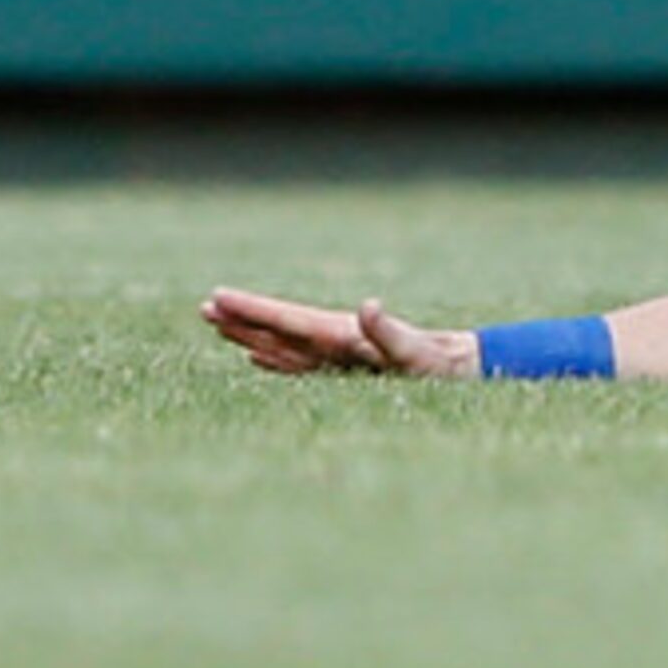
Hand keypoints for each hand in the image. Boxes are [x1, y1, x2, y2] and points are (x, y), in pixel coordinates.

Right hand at [200, 288, 479, 377]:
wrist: (462, 370)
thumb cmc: (441, 367)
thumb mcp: (418, 354)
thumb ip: (389, 333)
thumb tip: (367, 306)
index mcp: (345, 334)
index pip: (289, 320)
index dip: (254, 309)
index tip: (220, 296)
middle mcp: (337, 340)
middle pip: (280, 328)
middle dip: (243, 318)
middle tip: (205, 307)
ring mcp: (339, 355)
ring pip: (285, 344)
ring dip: (253, 336)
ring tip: (220, 325)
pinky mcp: (345, 370)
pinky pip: (301, 364)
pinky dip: (276, 360)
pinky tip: (258, 357)